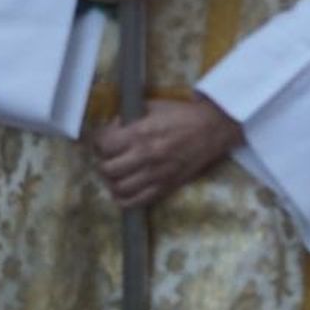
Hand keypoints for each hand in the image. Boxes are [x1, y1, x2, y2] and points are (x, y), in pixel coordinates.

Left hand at [94, 97, 244, 209]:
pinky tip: (123, 190)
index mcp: (141, 133)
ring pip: (119, 188)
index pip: (104, 145)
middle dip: (102, 162)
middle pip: (107, 169)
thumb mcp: (152, 107)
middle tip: (106, 157)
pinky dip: (124, 199)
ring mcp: (156, 174)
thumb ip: (130, 119)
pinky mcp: (165, 187)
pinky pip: (136, 201)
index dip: (98, 142)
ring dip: (111, 181)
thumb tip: (112, 129)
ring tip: (114, 173)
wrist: (212, 130)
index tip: (101, 140)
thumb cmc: (182, 115)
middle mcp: (145, 156)